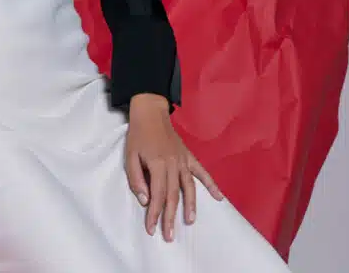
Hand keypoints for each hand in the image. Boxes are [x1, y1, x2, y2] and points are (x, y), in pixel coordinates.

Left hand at [124, 94, 223, 241]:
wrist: (150, 113)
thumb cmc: (138, 136)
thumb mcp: (130, 156)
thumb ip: (137, 179)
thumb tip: (146, 200)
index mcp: (157, 164)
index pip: (157, 195)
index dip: (154, 214)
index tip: (151, 229)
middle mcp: (173, 164)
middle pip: (173, 195)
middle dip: (170, 217)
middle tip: (168, 236)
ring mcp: (183, 160)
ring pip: (189, 187)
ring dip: (190, 206)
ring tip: (190, 222)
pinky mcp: (189, 156)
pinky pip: (202, 172)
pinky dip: (211, 184)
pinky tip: (218, 197)